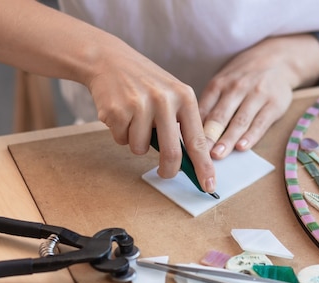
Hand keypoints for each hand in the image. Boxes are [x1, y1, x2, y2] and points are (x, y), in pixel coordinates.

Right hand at [86, 38, 216, 192]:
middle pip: (171, 153)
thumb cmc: (145, 84)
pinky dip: (120, 134)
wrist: (109, 60)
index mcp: (184, 97)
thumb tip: (192, 162)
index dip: (204, 167)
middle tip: (165, 174)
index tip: (209, 186)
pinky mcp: (117, 111)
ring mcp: (140, 105)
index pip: (198, 140)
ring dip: (136, 143)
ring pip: (141, 149)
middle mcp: (165, 100)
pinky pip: (122, 140)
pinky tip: (120, 114)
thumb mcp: (171, 95)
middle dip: (168, 170)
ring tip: (133, 120)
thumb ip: (181, 124)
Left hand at [199, 35, 318, 159]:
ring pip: (240, 121)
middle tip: (199, 153)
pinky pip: (260, 123)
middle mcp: (236, 88)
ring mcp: (257, 95)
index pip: (202, 109)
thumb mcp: (222, 82)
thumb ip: (209, 105)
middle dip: (209, 136)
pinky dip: (251, 136)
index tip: (186, 144)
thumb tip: (190, 132)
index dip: (192, 127)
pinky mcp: (274, 104)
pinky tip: (242, 147)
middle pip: (220, 116)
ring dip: (228, 139)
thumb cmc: (242, 77)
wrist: (277, 59)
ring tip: (217, 154)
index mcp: (218, 84)